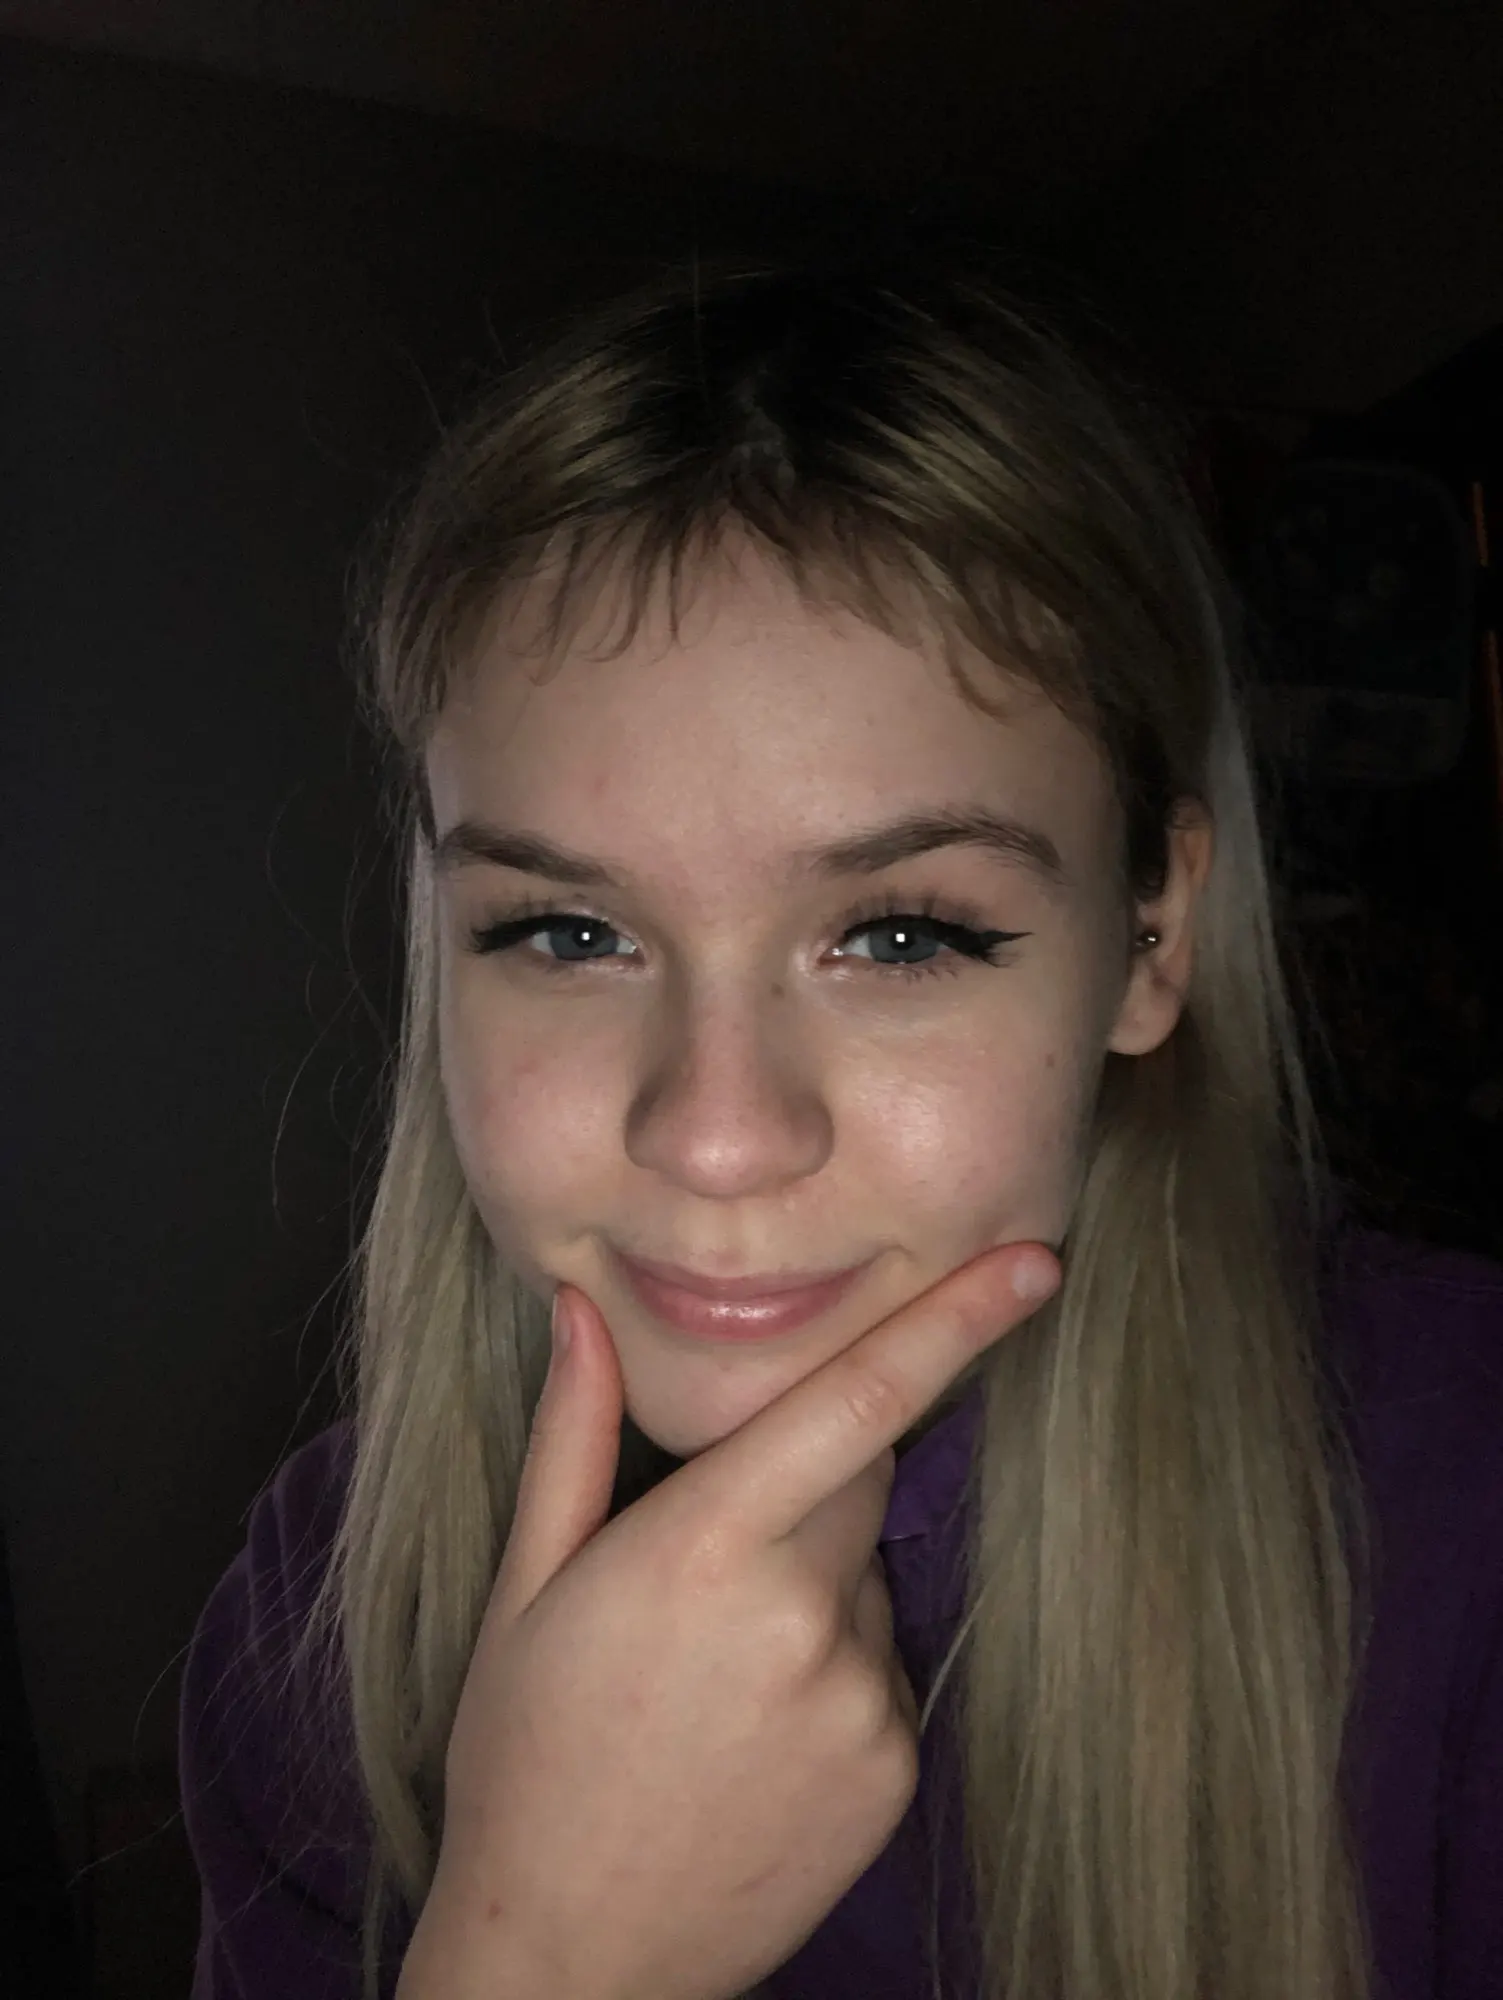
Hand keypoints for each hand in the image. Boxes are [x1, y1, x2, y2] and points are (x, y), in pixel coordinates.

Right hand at [404, 1241, 1058, 1999]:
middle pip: (856, 1475)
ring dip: (813, 1588)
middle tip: (707, 1570)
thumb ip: (571, 1437)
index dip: (954, 1322)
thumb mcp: (524, 1591)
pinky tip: (753, 1736)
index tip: (1033, 1264)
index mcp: (703, 1547)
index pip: (855, 1402)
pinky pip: (881, 1665)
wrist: (569, 1960)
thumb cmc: (527, 1760)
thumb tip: (579, 1312)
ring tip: (716, 1678)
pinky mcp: (893, 1769)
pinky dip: (833, 1671)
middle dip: (803, 1482)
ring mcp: (860, 1700)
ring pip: (864, 1575)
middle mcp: (801, 1615)